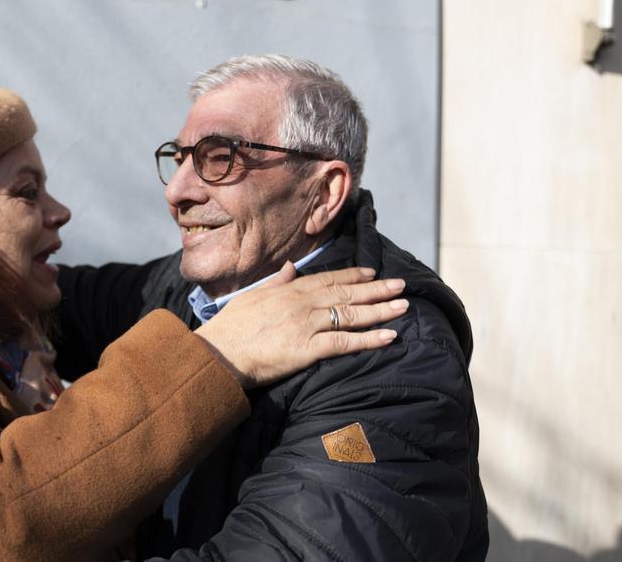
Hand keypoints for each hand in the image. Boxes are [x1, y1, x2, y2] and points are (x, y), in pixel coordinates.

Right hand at [194, 264, 406, 387]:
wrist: (219, 353)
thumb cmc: (230, 328)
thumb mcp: (251, 296)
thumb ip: (274, 282)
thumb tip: (289, 268)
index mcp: (288, 290)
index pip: (327, 279)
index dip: (353, 275)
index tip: (372, 272)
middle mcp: (302, 303)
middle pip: (346, 293)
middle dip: (376, 289)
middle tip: (400, 285)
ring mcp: (306, 325)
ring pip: (351, 315)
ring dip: (380, 310)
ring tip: (403, 307)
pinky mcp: (308, 349)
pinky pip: (345, 342)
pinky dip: (369, 339)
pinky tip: (389, 336)